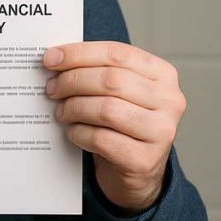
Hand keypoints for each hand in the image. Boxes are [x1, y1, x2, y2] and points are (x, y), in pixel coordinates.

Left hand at [44, 41, 186, 212]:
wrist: (135, 166)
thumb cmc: (120, 120)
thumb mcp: (116, 89)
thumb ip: (94, 69)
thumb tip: (53, 58)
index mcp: (162, 73)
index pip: (117, 54)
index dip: (78, 54)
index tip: (49, 59)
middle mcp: (170, 100)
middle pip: (110, 80)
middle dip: (72, 81)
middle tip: (51, 88)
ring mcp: (161, 132)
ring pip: (106, 110)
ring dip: (73, 108)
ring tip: (61, 111)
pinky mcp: (145, 160)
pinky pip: (101, 139)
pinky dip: (79, 133)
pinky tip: (73, 131)